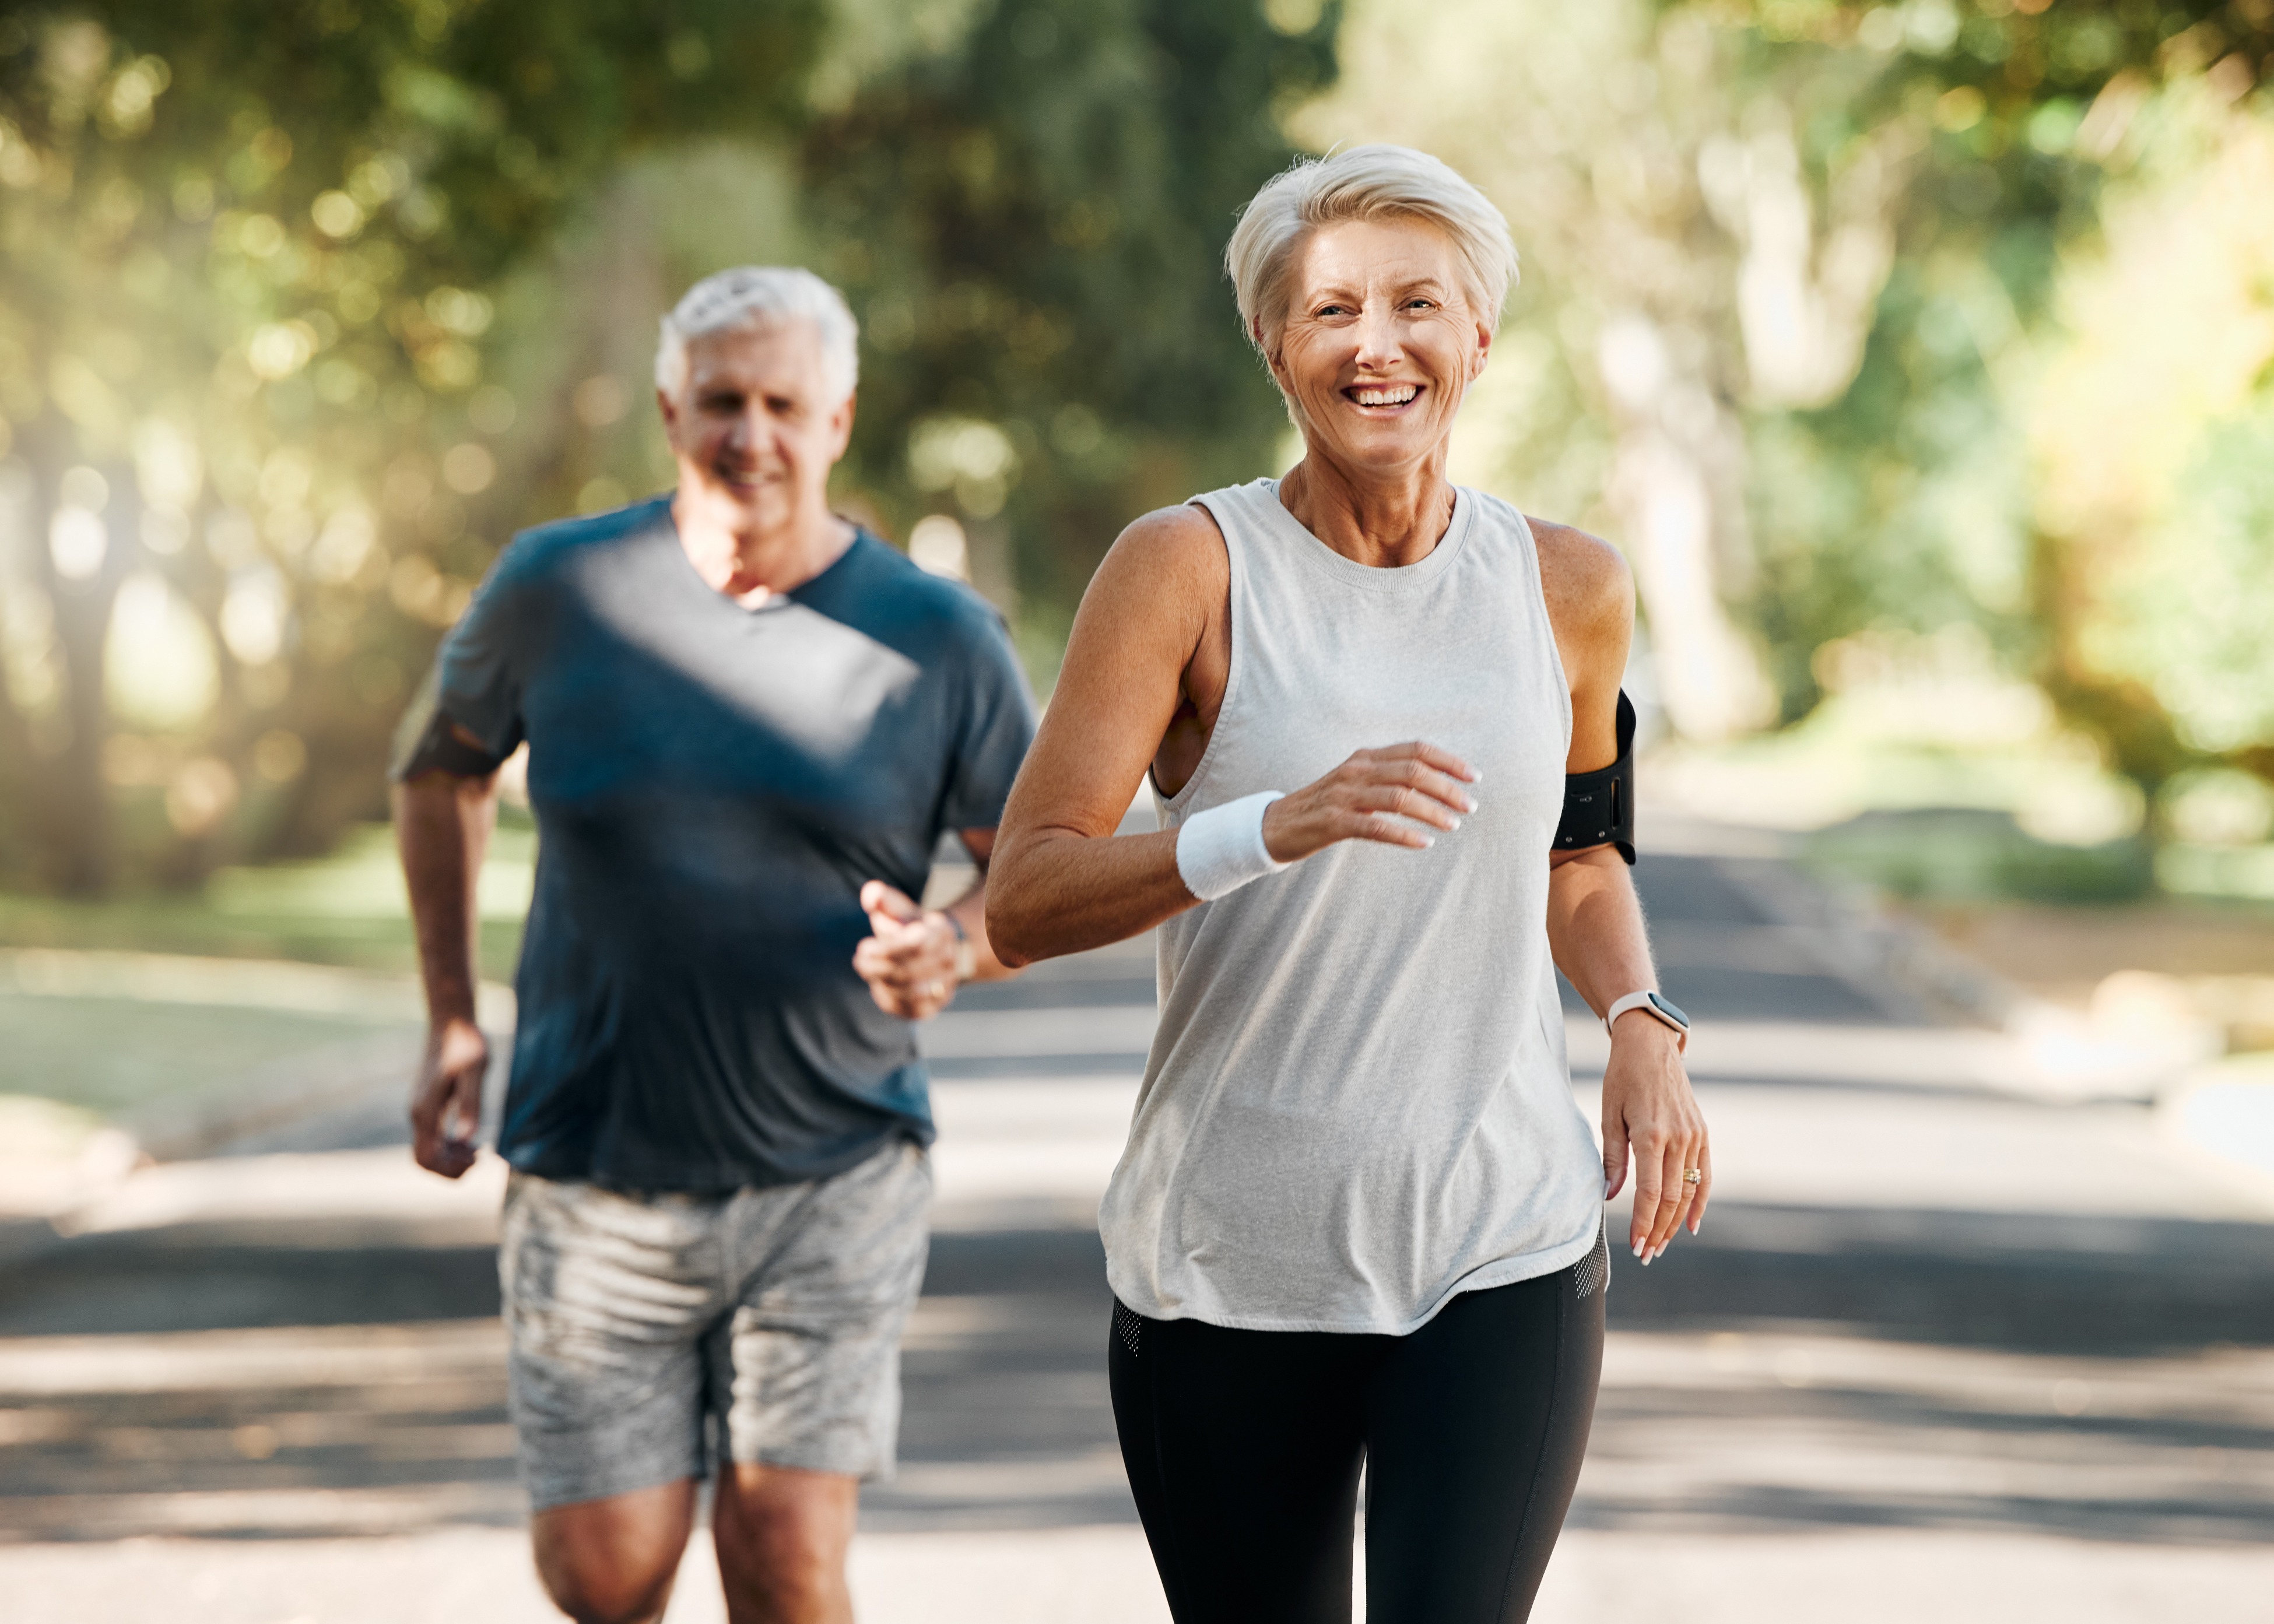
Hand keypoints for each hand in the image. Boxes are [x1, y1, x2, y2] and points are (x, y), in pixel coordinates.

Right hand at [411, 1015, 488, 1179]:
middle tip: (479, 1158)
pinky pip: (431, 1139)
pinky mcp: (426, 1106)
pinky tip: (469, 1140)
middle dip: (450, 1169)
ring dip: (449, 1159)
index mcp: (425, 1110)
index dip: (451, 1169)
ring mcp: (419, 1110)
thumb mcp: (476, 1071)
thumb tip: (466, 1139)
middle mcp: (416, 1114)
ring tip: (477, 1150)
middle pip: (423, 1161)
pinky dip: (447, 1148)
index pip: (427, 1158)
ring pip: (426, 1152)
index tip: (478, 1158)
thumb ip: (470, 1104)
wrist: (451, 1021)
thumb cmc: (466, 1043)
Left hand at [855, 881, 962, 1019]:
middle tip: (860, 959)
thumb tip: (870, 894)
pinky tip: (879, 986)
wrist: (934, 951)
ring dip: (883, 983)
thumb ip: (884, 900)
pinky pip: (912, 1010)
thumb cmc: (909, 928)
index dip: (887, 950)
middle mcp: (950, 961)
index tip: (864, 947)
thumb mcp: (899, 910)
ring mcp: (945, 985)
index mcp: (942, 933)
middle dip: (879, 968)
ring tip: (868, 970)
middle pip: (910, 971)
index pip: (916, 947)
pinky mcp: (934, 1006)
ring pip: (912, 993)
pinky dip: (891, 1000)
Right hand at [1260, 742, 1480, 862]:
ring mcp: (1344, 795)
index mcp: (1365, 757)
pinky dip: (1405, 835)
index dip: (1448, 761)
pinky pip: (1377, 827)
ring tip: (1453, 824)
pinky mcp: (1334, 822)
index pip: (1416, 750)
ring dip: (1432, 812)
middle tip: (1470, 806)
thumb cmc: (1325, 806)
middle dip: (1447, 788)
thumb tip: (1434, 782)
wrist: (1276, 825)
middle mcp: (1357, 770)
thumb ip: (1388, 777)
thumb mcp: (1356, 782)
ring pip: (1399, 798)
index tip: (1474, 777)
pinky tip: (1424, 843)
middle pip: (1413, 772)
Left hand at [1600, 1014, 1709, 1263]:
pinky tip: (1691, 1224)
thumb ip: (1611, 1157)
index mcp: (1650, 1134)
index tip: (1636, 1246)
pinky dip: (1699, 1202)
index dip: (1643, 1223)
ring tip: (1661, 1244)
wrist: (1651, 1046)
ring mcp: (1694, 1136)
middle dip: (1658, 1231)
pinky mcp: (1703, 1133)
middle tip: (1647, 1254)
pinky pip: (1705, 1176)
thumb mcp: (1608, 1114)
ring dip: (1675, 1223)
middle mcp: (1677, 1138)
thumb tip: (1609, 1196)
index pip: (1649, 1193)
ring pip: (1688, 1192)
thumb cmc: (1622, 1078)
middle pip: (1671, 1199)